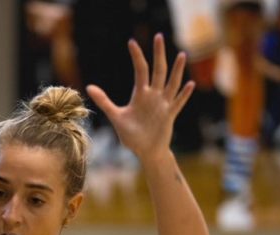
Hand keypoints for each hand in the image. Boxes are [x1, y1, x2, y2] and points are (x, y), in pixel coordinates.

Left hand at [86, 34, 194, 163]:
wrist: (145, 152)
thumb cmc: (132, 136)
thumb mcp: (116, 117)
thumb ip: (105, 102)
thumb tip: (89, 87)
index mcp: (141, 95)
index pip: (140, 70)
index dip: (137, 57)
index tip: (131, 42)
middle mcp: (154, 96)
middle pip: (158, 70)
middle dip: (158, 54)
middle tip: (159, 36)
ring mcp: (163, 105)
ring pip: (172, 83)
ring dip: (177, 70)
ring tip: (182, 55)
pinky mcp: (170, 116)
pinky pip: (178, 103)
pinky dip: (184, 94)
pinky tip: (189, 84)